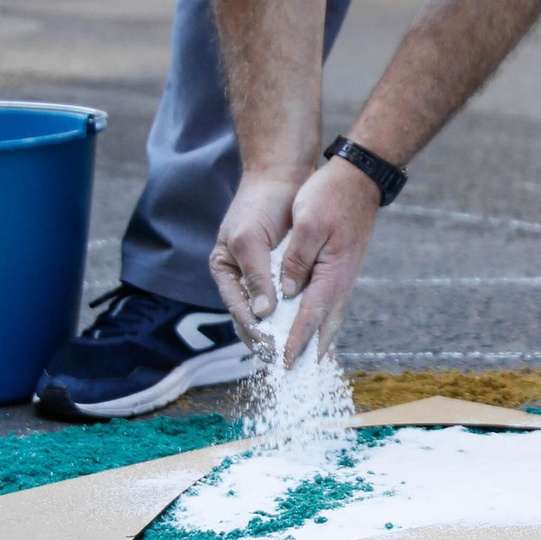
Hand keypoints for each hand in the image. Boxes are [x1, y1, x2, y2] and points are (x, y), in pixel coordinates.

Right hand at [209, 173, 297, 347]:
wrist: (282, 176)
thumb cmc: (258, 205)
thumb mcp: (249, 240)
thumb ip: (255, 276)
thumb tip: (262, 313)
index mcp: (225, 272)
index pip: (238, 311)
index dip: (254, 332)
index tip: (272, 349)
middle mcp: (244, 279)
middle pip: (255, 320)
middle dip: (270, 342)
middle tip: (288, 362)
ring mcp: (265, 276)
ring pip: (275, 314)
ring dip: (288, 333)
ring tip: (304, 355)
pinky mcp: (287, 272)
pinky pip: (294, 300)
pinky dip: (302, 316)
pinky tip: (315, 331)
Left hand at [275, 157, 381, 366]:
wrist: (359, 177)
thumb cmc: (331, 195)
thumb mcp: (309, 223)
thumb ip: (296, 260)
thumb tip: (286, 293)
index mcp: (333, 273)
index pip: (310, 316)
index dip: (296, 341)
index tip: (284, 364)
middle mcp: (342, 280)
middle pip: (326, 326)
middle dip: (310, 351)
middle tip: (297, 375)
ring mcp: (345, 275)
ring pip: (331, 317)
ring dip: (319, 340)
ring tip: (308, 362)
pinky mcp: (343, 268)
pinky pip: (332, 303)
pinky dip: (323, 321)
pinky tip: (318, 327)